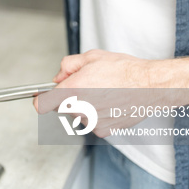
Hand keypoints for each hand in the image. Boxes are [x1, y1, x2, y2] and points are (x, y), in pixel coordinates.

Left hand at [34, 49, 168, 137]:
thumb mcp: (91, 56)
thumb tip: (59, 76)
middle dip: (68, 94)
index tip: (40, 95)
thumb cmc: (123, 70)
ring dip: (84, 104)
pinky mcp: (103, 131)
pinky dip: (97, 113)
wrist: (148, 86)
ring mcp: (92, 123)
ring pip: (78, 113)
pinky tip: (110, 102)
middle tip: (86, 82)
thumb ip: (68, 66)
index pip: (42, 104)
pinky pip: (92, 122)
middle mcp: (80, 110)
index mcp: (73, 91)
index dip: (40, 98)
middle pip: (62, 106)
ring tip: (103, 90)